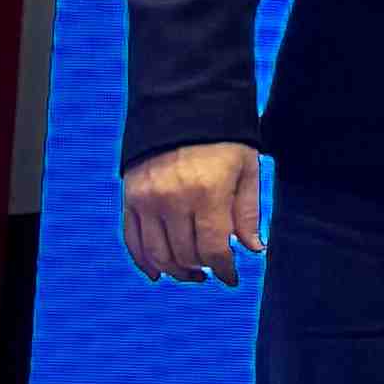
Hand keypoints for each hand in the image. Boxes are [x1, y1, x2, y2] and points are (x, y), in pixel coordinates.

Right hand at [122, 141, 263, 286]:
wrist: (182, 105)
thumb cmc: (223, 138)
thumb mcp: (247, 169)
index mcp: (208, 192)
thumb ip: (248, 212)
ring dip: (175, 271)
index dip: (225, 270)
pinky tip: (157, 273)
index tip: (231, 278)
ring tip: (191, 273)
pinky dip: (143, 261)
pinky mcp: (130, 197)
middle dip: (202, 269)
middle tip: (213, 271)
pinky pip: (132, 240)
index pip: (214, 249)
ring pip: (157, 254)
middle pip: (185, 254)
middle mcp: (173, 199)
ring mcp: (147, 199)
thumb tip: (253, 249)